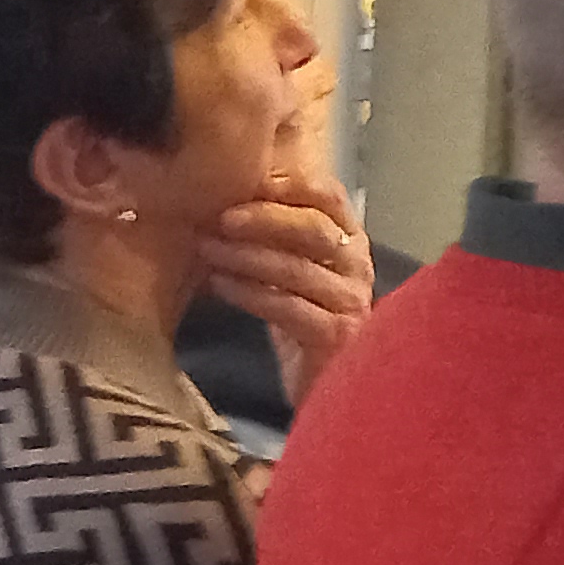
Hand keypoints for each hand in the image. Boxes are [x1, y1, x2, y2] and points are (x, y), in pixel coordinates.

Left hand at [199, 168, 373, 409]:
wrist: (322, 385)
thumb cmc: (300, 320)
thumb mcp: (288, 269)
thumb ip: (272, 235)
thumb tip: (220, 194)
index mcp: (349, 239)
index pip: (328, 195)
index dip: (289, 184)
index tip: (247, 179)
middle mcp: (357, 265)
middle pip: (313, 228)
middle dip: (263, 218)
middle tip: (219, 217)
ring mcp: (350, 301)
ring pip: (296, 268)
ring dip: (245, 256)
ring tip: (206, 248)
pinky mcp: (335, 335)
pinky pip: (288, 306)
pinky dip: (249, 293)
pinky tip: (218, 286)